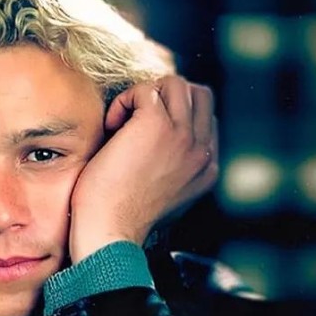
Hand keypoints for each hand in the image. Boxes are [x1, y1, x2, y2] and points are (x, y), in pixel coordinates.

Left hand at [68, 76, 218, 262]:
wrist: (108, 231)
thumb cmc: (119, 216)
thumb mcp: (160, 193)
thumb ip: (173, 167)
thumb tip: (159, 143)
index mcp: (207, 168)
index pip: (205, 118)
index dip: (172, 116)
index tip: (141, 135)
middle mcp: (202, 151)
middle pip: (198, 94)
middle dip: (164, 97)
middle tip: (134, 122)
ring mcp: (182, 136)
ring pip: (175, 84)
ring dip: (144, 96)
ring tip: (122, 126)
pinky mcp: (156, 125)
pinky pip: (144, 90)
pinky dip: (123, 102)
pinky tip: (111, 128)